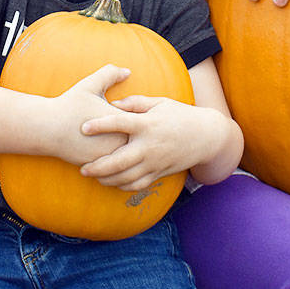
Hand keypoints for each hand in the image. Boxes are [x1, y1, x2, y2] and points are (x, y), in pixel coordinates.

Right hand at [48, 64, 132, 164]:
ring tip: (127, 146)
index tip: (136, 113)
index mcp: (121, 121)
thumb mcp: (90, 84)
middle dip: (136, 136)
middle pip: (137, 140)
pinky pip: (113, 166)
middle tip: (137, 133)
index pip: (141, 121)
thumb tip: (128, 71)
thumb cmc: (69, 104)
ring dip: (126, 151)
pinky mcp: (99, 167)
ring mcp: (109, 157)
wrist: (47, 128)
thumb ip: (110, 74)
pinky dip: (114, 162)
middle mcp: (118, 142)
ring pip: (126, 156)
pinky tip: (113, 157)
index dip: (139, 116)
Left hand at [78, 96, 211, 190]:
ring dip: (108, 179)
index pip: (120, 123)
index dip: (100, 125)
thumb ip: (135, 103)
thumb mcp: (160, 103)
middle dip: (99, 167)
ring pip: (127, 177)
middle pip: (119, 161)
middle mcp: (150, 146)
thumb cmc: (180, 115)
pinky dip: (123, 186)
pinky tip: (112, 182)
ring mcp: (155, 162)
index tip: (83, 127)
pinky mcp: (160, 173)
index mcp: (148, 124)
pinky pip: (138, 184)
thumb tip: (112, 103)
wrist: (207, 136)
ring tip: (93, 176)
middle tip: (83, 168)